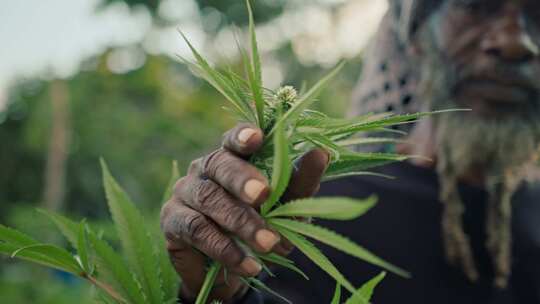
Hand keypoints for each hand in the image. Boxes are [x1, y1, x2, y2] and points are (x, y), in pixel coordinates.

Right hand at [160, 123, 328, 301]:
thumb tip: (322, 154)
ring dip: (240, 221)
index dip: (242, 136)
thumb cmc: (259, 224)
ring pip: (208, 198)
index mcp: (231, 157)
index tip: (257, 137)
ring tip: (268, 243)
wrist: (230, 266)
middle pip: (219, 164)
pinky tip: (248, 264)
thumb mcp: (285, 205)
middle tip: (263, 194)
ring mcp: (185, 191)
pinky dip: (224, 248)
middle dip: (242, 178)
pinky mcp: (172, 220)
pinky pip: (197, 230)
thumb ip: (299, 182)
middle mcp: (204, 168)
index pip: (233, 139)